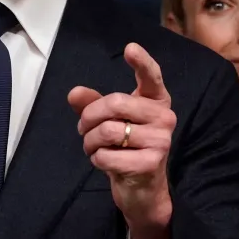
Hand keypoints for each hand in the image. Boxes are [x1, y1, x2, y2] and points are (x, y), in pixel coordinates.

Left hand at [69, 43, 174, 238]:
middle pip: (115, 103)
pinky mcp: (150, 163)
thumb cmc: (126, 148)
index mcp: (156, 102)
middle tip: (83, 129)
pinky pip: (107, 155)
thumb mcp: (110, 123)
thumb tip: (74, 93)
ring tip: (92, 147)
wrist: (142, 190)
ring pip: (108, 130)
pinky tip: (105, 162)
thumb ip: (92, 105)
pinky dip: (97, 159)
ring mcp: (161, 141)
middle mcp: (164, 118)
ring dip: (90, 141)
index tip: (130, 48)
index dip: (141, 62)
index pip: (152, 77)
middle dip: (89, 117)